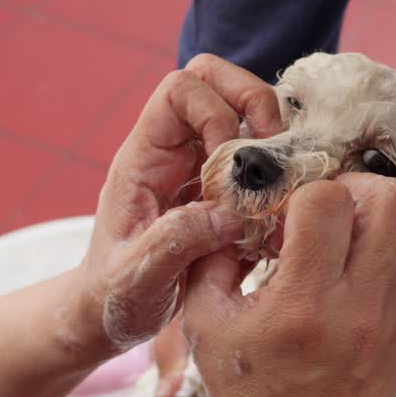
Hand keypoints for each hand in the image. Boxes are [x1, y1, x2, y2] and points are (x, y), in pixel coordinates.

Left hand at [60, 54, 282, 364]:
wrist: (113, 315)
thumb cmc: (114, 296)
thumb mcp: (136, 278)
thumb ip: (174, 242)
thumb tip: (228, 214)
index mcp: (143, 158)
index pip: (180, 90)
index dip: (216, 112)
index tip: (233, 163)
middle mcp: (173, 151)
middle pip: (217, 82)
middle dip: (255, 104)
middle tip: (275, 156)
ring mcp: (199, 166)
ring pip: (244, 114)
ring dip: (273, 141)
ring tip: (282, 188)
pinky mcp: (222, 189)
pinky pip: (258, 156)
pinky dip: (278, 174)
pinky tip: (280, 214)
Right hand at [182, 173, 395, 396]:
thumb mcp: (205, 328)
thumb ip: (212, 257)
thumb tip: (232, 205)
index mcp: (304, 305)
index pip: (327, 199)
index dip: (297, 191)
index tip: (276, 216)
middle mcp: (361, 306)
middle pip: (393, 196)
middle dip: (351, 185)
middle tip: (317, 210)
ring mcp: (393, 316)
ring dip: (366, 215)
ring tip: (327, 240)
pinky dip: (373, 248)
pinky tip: (339, 272)